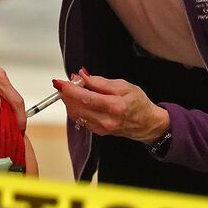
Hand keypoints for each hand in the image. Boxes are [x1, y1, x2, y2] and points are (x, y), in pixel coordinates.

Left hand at [54, 69, 169, 143]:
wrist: (147, 123)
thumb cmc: (138, 102)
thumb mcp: (123, 85)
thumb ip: (100, 81)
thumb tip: (82, 75)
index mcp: (114, 106)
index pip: (85, 97)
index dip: (70, 89)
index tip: (61, 82)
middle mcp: (106, 120)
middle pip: (77, 107)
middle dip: (67, 94)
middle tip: (66, 83)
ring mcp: (101, 128)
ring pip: (76, 114)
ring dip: (69, 101)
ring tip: (73, 89)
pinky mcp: (98, 132)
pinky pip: (80, 119)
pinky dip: (75, 108)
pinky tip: (78, 100)